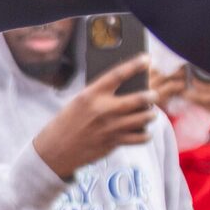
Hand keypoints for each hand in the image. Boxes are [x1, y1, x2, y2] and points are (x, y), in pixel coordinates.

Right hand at [32, 56, 157, 177]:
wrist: (56, 150)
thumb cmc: (66, 123)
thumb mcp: (78, 102)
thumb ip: (99, 95)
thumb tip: (123, 90)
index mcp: (91, 95)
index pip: (117, 74)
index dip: (134, 65)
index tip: (146, 59)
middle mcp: (104, 109)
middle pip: (139, 98)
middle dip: (151, 95)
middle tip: (153, 95)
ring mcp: (111, 127)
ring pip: (144, 118)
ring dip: (150, 114)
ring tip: (150, 113)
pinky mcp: (115, 142)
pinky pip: (140, 137)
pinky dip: (145, 134)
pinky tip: (143, 131)